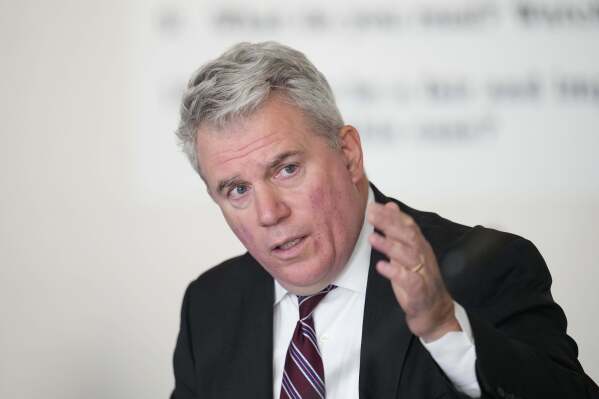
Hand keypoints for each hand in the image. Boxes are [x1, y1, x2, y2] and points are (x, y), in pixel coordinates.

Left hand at [367, 201, 459, 341]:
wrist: (434, 311)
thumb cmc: (418, 280)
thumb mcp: (406, 252)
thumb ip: (398, 230)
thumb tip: (389, 206)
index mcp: (419, 246)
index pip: (407, 224)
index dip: (391, 215)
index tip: (373, 206)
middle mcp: (422, 256)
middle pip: (408, 235)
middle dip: (389, 223)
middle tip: (370, 215)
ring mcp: (422, 272)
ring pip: (408, 255)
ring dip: (389, 245)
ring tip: (372, 238)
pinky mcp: (419, 291)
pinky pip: (409, 280)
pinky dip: (395, 272)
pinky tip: (381, 266)